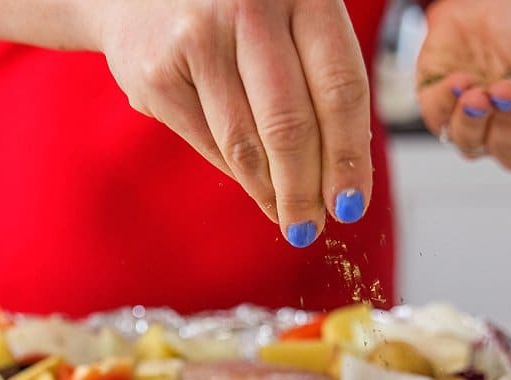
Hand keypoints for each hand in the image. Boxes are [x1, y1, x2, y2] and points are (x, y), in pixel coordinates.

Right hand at [92, 0, 371, 246]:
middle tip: (315, 226)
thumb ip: (319, 75)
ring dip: (273, 193)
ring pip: (246, 143)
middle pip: (290, 124)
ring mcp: (198, 41)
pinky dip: (238, 175)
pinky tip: (257, 189)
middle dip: (306, 189)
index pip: (339, 87)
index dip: (349, 154)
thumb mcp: (289, 17)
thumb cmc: (235, 12)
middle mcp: (249, 8)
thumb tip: (344, 174)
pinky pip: (209, 143)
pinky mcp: (158, 75)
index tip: (352, 203)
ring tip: (291, 219)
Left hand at [416, 0, 510, 168]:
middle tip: (508, 88)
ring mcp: (472, 121)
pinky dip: (446, 104)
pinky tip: (458, 81)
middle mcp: (509, 130)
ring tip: (480, 93)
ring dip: (475, 122)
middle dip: (510, 124)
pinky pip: (437, 120)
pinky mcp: (438, 106)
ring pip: (471, 145)